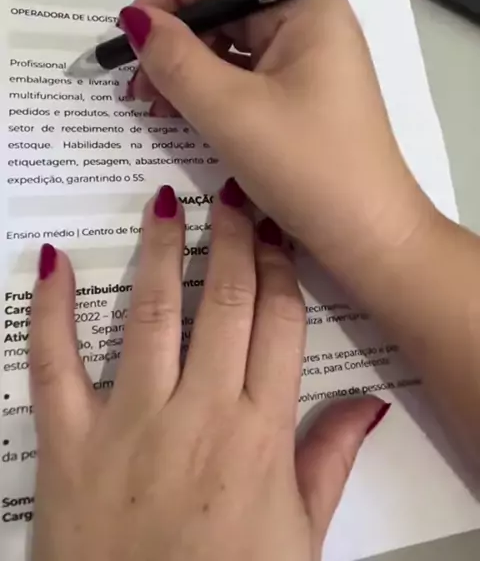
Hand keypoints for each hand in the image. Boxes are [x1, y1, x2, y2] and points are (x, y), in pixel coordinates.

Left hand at [31, 184, 385, 560]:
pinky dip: (51, 309)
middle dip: (233, 240)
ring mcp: (130, 424)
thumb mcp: (299, 539)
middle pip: (224, 303)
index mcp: (260, 436)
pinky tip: (55, 262)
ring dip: (161, 251)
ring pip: (150, 313)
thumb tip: (367, 407)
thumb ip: (328, 462)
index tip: (276, 234)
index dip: (279, 270)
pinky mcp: (68, 443)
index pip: (279, 324)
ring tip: (167, 204)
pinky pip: (54, 363)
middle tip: (233, 197)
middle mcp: (200, 416)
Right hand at [122, 0, 431, 275]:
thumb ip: (175, 59)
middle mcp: (310, 20)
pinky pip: (243, 74)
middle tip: (138, 85)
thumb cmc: (309, 168)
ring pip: (229, 43)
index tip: (131, 35)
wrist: (368, 236)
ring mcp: (306, 57)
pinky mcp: (299, 92)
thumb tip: (134, 20)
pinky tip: (183, 114)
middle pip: (224, 6)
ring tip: (156, 105)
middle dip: (175, 40)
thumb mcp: (231, 111)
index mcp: (307, 5)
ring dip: (186, 68)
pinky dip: (208, 90)